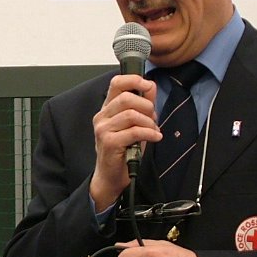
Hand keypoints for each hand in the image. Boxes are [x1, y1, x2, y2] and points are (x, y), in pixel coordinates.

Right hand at [89, 73, 159, 211]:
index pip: (116, 83)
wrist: (112, 177)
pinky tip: (154, 137)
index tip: (147, 85)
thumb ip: (142, 104)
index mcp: (107, 109)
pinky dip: (149, 133)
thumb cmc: (124, 151)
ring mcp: (103, 129)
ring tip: (153, 130)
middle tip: (153, 118)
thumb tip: (150, 85)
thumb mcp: (136, 124)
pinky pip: (134, 131)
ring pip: (131, 114)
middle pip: (126, 98)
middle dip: (146, 106)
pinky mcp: (109, 142)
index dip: (133, 79)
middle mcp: (102, 116)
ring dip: (149, 122)